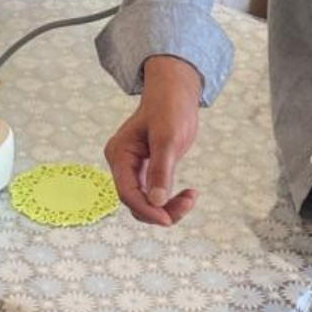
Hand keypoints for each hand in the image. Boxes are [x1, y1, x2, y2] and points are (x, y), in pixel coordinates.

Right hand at [104, 55, 202, 225]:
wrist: (175, 91)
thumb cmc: (170, 107)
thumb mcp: (168, 137)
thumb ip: (161, 169)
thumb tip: (157, 201)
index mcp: (119, 154)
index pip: (127, 192)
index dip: (147, 209)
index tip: (169, 219)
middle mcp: (122, 164)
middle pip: (135, 201)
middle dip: (160, 209)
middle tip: (188, 203)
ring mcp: (133, 168)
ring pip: (145, 202)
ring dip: (167, 207)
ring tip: (191, 197)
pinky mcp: (146, 170)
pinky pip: (154, 194)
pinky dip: (170, 199)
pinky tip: (188, 193)